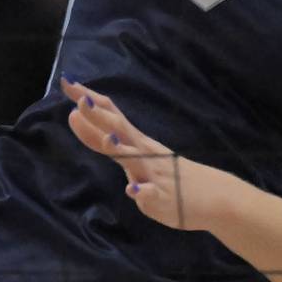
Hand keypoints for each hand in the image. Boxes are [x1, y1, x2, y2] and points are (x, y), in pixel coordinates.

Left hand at [60, 76, 217, 232]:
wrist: (214, 197)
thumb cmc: (168, 175)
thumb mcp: (134, 155)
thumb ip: (105, 141)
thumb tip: (74, 118)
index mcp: (136, 141)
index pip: (109, 114)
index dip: (88, 100)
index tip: (67, 83)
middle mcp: (144, 153)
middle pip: (119, 129)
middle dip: (100, 117)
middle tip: (80, 101)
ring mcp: (155, 174)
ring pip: (136, 160)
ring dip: (121, 149)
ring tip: (107, 139)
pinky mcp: (165, 198)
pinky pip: (153, 195)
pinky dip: (144, 193)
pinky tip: (134, 191)